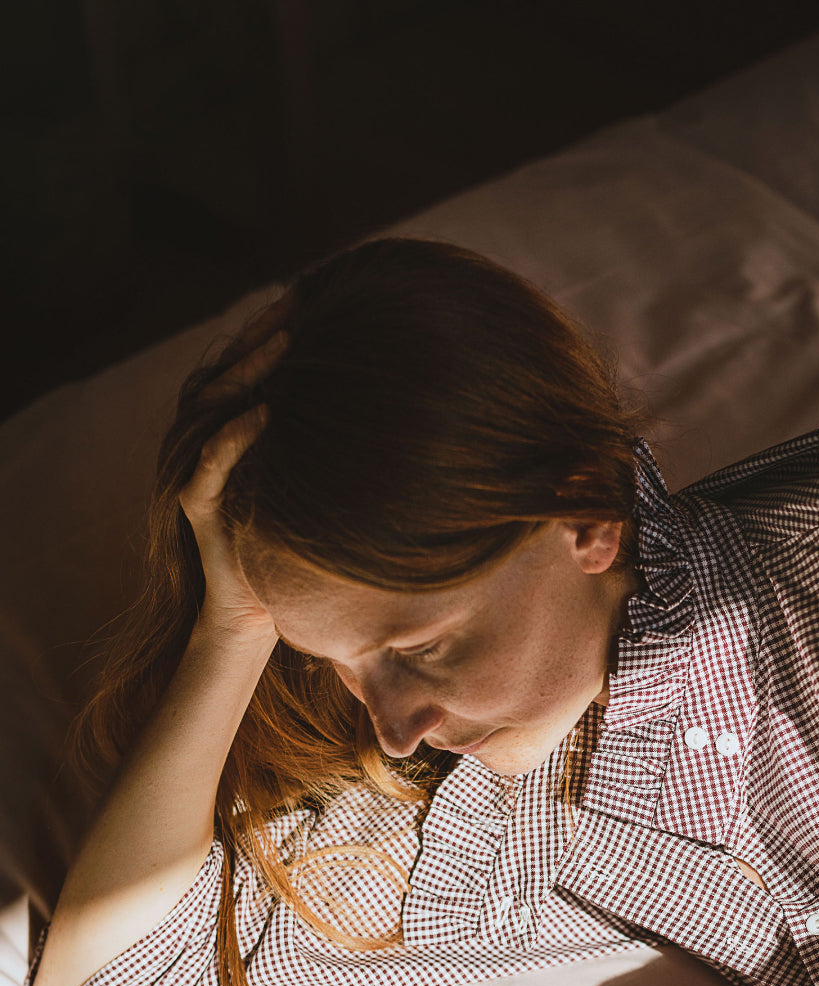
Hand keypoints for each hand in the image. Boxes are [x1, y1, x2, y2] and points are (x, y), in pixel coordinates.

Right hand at [180, 308, 289, 646]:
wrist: (257, 608)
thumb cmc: (291, 540)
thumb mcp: (307, 477)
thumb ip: (317, 436)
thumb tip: (375, 396)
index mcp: (224, 428)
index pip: (237, 362)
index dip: (264, 326)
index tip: (304, 294)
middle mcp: (201, 441)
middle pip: (220, 371)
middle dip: (256, 334)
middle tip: (294, 305)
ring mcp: (194, 469)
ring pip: (209, 404)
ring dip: (247, 370)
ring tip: (285, 344)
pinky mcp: (197, 504)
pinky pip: (211, 459)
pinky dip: (235, 434)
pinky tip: (265, 412)